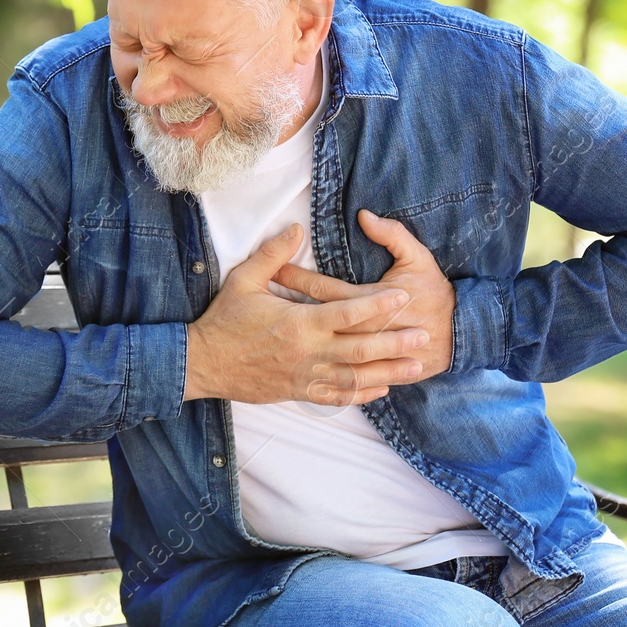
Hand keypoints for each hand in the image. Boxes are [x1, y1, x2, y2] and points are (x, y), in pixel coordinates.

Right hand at [184, 222, 428, 406]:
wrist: (203, 364)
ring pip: (356, 377)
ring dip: (389, 372)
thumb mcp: (243, 281)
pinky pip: (337, 396)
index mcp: (298, 324)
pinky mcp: (299, 392)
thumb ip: (272, 255)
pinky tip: (381, 388)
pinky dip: (362, 394)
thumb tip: (296, 229)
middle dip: (395, 342)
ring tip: (415, 367)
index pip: (347, 313)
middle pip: (361, 349)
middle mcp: (307, 353)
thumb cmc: (223, 320)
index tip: (402, 297)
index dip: (377, 305)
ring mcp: (305, 377)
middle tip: (423, 335)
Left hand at [270, 209, 455, 383]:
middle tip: (260, 296)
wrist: (461, 335)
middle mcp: (368, 331)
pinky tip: (296, 365)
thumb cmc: (435, 295)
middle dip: (289, 306)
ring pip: (325, 350)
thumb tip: (364, 216)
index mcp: (375, 301)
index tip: (275, 269)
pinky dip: (318, 370)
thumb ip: (393, 235)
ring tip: (269, 331)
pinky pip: (341, 376)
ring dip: (297, 340)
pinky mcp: (374, 373)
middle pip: (319, 319)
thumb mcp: (419, 259)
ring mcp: (371, 356)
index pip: (327, 290)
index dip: (299, 279)